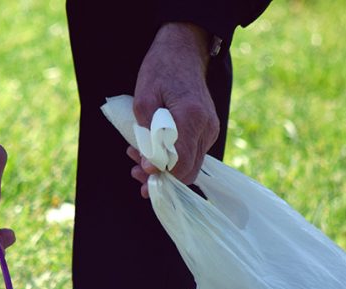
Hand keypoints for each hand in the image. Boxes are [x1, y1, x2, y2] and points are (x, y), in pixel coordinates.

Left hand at [129, 22, 218, 197]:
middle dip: (161, 177)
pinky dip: (171, 159)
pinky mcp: (207, 131)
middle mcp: (207, 127)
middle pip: (188, 171)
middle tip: (135, 170)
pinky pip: (190, 155)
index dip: (161, 173)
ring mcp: (210, 130)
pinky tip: (150, 151)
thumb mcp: (143, 100)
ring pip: (189, 166)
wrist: (183, 52)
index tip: (140, 168)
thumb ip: (147, 135)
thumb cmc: (161, 71)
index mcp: (192, 118)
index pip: (181, 163)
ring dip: (164, 169)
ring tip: (137, 159)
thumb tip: (150, 166)